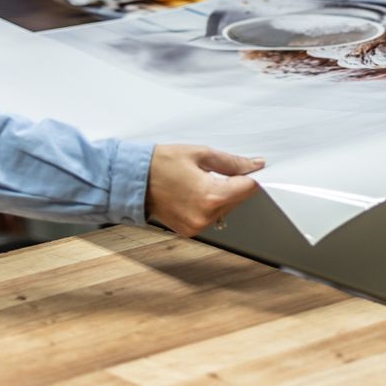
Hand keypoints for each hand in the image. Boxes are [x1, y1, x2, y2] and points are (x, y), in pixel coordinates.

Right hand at [144, 144, 263, 236]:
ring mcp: (197, 226)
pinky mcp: (190, 231)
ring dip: (221, 195)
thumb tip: (254, 165)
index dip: (251, 176)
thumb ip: (232, 162)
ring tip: (198, 181)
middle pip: (238, 199)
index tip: (251, 169)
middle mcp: (205, 216)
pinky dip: (208, 205)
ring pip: (226, 209)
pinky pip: (211, 217)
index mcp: (210, 196)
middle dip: (233, 184)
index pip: (248, 188)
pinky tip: (193, 193)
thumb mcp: (200, 154)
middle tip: (212, 171)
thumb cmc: (159, 164)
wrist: (131, 181)